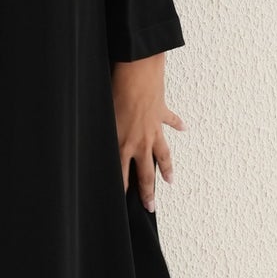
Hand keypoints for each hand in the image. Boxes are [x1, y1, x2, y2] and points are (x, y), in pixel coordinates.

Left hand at [112, 53, 183, 210]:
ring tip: (170, 180)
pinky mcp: (161, 113)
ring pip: (162, 154)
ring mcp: (153, 129)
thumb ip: (101, 135)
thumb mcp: (101, 117)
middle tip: (150, 206)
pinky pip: (171, 121)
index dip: (124, 192)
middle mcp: (140, 141)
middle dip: (148, 192)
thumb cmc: (115, 90)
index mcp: (122, 144)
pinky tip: (183, 128)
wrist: (137, 71)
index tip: (125, 206)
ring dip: (167, 168)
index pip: (122, 176)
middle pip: (145, 173)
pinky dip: (177, 124)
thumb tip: (93, 144)